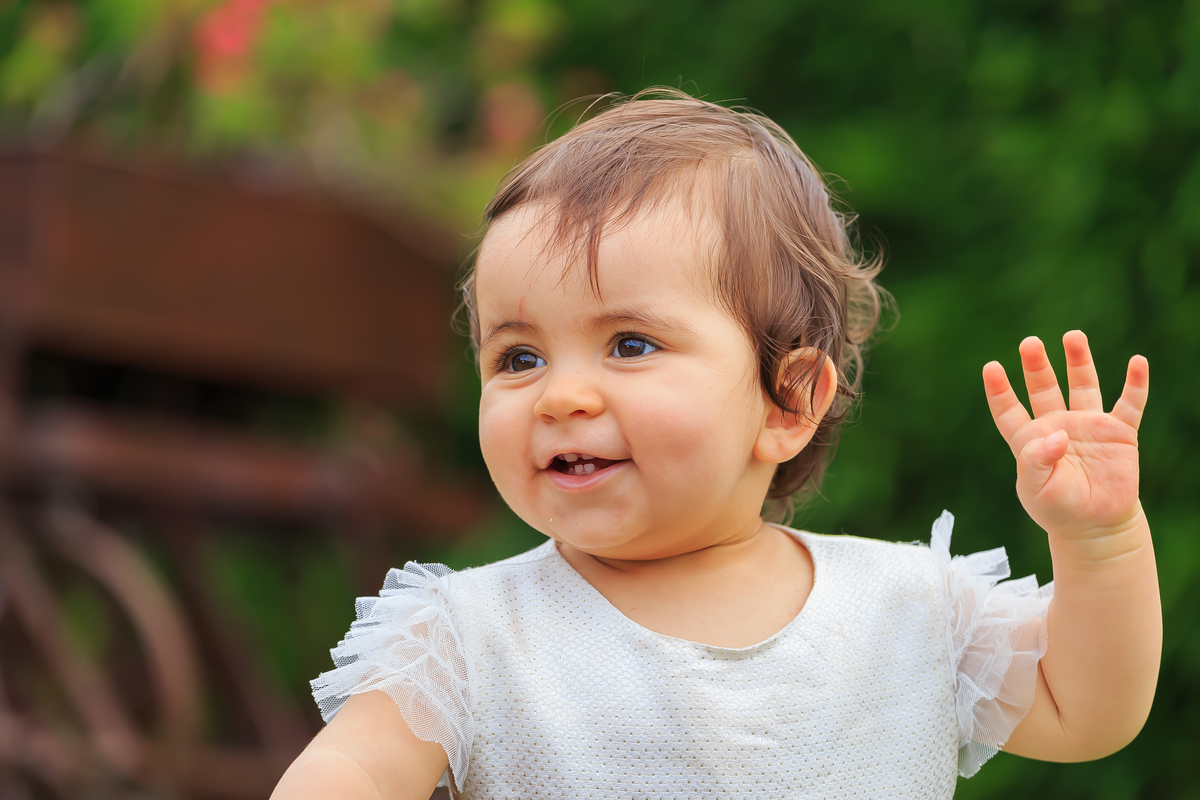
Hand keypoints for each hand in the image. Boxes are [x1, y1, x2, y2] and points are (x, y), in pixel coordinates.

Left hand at [982, 330, 1148, 538]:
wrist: (1096, 526)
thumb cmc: (1058, 509)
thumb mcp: (1036, 490)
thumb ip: (1037, 460)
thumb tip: (1058, 434)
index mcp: (1030, 439)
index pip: (1009, 409)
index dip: (999, 390)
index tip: (991, 367)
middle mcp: (1058, 424)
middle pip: (1044, 388)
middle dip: (1037, 365)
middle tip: (1029, 342)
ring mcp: (1089, 425)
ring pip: (1083, 385)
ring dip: (1079, 361)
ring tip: (1072, 336)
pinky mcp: (1119, 433)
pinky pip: (1130, 403)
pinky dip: (1135, 383)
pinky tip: (1138, 362)